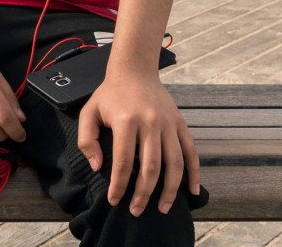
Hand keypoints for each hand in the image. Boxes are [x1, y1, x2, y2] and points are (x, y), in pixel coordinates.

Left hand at [77, 70, 199, 215]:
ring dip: (170, 189)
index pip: (123, 162)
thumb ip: (87, 140)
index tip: (114, 201)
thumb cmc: (110, 94)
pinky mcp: (180, 123)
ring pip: (174, 163)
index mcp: (126, 120)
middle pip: (150, 167)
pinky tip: (192, 191)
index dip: (119, 185)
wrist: (135, 70)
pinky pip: (191, 151)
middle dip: (143, 194)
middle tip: (136, 211)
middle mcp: (150, 122)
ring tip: (162, 208)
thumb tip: (98, 167)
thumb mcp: (89, 112)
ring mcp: (168, 123)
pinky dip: (194, 172)